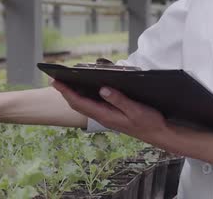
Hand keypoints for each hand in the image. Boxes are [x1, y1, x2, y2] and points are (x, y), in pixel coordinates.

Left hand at [51, 81, 169, 144]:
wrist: (159, 133)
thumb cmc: (149, 122)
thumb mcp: (136, 110)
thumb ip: (119, 100)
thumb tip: (103, 89)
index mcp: (105, 115)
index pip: (79, 102)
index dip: (65, 91)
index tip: (55, 81)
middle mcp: (103, 116)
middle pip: (77, 103)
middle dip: (65, 91)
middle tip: (54, 79)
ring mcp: (106, 115)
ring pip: (84, 104)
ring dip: (73, 93)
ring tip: (65, 81)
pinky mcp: (111, 114)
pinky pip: (92, 104)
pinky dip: (84, 95)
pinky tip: (84, 88)